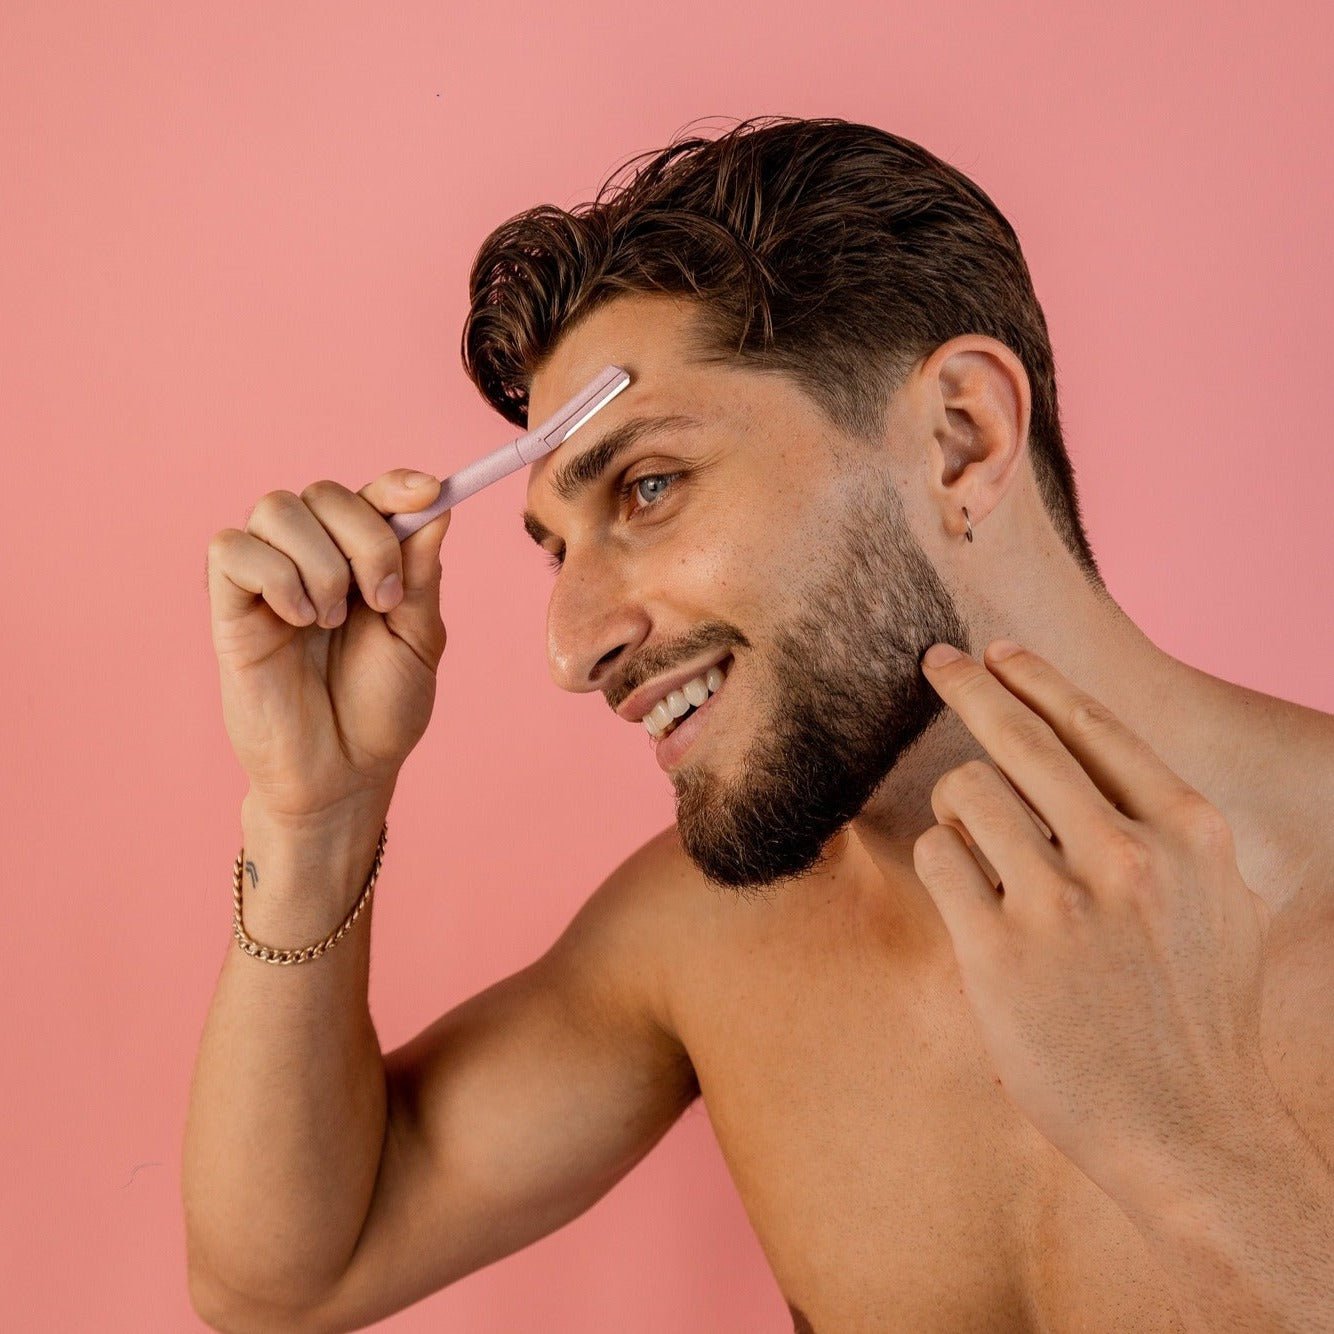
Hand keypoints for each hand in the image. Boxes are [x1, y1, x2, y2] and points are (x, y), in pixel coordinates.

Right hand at [207, 469, 450, 819]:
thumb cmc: (381, 710)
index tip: (430, 492)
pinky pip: (232, 549)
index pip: (372, 494)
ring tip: (334, 620)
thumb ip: (421, 574)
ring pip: (276, 509)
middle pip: (324, 492)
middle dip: (366, 537)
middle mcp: (313, 558)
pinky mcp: (229, 607)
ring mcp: (268, 579)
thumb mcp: (418, 639)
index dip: (397, 483)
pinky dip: (275, 576)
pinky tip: (298, 622)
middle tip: (382, 600)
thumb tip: (436, 505)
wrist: (344, 775)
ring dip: (320, 562)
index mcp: (362, 560)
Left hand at [913, 639, 1272, 1198]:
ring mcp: (1061, 904)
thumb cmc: (1194, 1016)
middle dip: (967, 686)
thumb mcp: (1215, 902)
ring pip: (968, 791)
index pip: (1094, 723)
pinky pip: (937, 856)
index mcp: (1188, 832)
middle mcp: (1128, 856)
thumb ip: (1163, 827)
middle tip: (937, 661)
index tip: (996, 651)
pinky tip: (968, 900)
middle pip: (1019, 735)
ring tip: (981, 850)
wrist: (1191, 1135)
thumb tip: (1089, 751)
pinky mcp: (999, 951)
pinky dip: (942, 862)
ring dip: (959, 808)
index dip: (1035, 676)